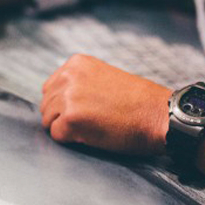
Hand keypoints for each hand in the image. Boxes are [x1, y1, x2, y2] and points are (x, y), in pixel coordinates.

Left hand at [40, 54, 171, 155]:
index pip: (50, 88)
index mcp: (76, 63)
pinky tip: (92, 135)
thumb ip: (79, 82)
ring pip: (48, 121)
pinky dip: (71, 140)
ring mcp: (68, 97)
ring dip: (66, 129)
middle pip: (46, 105)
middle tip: (89, 122)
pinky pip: (57, 136)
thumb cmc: (137, 101)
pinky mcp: (71, 118)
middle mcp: (68, 76)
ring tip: (92, 127)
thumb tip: (58, 98)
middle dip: (62, 117)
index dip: (64, 104)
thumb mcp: (104, 77)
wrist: (158, 114)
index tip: (84, 110)